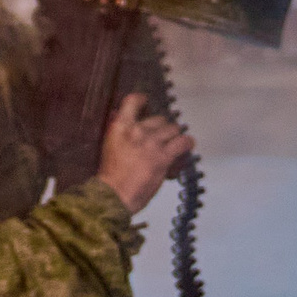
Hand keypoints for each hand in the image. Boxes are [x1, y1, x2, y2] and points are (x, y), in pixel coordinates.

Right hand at [95, 92, 193, 214]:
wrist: (113, 195)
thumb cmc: (110, 177)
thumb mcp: (109, 147)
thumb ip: (117, 130)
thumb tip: (118, 115)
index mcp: (120, 127)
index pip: (133, 101)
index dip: (142, 100)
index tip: (145, 102)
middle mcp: (137, 131)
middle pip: (159, 119)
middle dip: (162, 128)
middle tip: (161, 139)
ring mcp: (151, 143)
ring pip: (173, 129)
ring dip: (175, 136)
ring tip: (174, 145)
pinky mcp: (163, 157)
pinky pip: (183, 142)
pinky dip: (187, 143)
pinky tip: (187, 146)